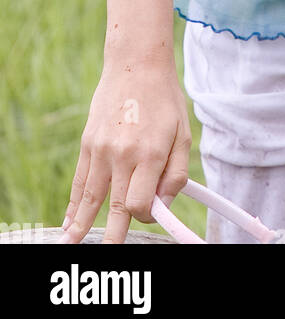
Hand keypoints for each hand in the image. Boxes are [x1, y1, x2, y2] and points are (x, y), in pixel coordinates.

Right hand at [60, 59, 191, 243]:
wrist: (136, 65)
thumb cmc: (165, 101)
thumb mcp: (182, 134)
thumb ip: (176, 174)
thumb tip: (162, 206)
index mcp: (150, 154)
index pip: (141, 204)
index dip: (147, 214)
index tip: (152, 210)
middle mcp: (123, 155)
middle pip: (115, 207)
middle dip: (113, 235)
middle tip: (110, 254)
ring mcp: (101, 149)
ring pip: (91, 197)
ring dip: (82, 225)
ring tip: (73, 244)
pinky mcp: (88, 143)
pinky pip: (80, 180)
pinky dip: (74, 203)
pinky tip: (68, 221)